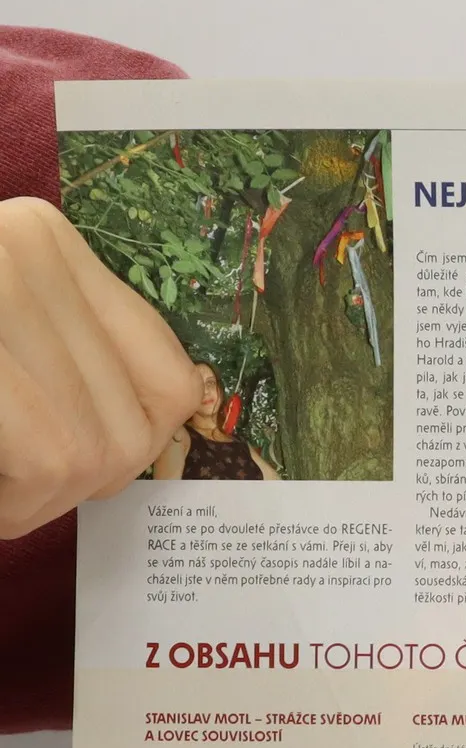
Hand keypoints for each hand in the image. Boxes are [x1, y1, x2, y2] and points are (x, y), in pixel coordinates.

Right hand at [0, 199, 199, 538]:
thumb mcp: (12, 336)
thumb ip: (73, 362)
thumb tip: (165, 421)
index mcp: (48, 244)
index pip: (166, 379)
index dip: (134, 445)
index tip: (73, 469)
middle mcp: (30, 250)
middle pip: (126, 428)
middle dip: (69, 486)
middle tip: (14, 489)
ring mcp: (3, 284)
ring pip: (87, 456)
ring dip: (30, 502)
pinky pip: (45, 464)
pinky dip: (10, 503)